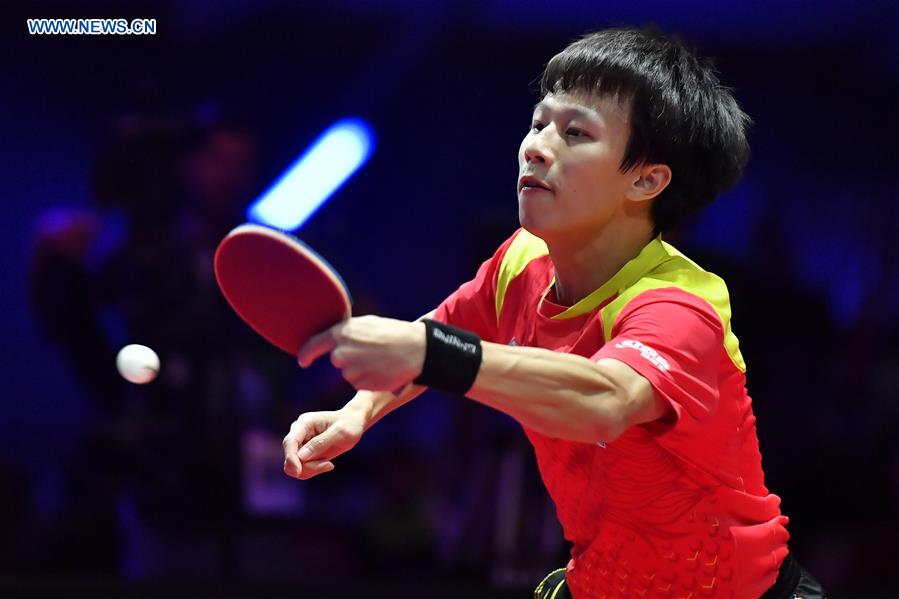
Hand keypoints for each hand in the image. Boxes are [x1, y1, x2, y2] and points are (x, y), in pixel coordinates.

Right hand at [282, 407, 365, 479]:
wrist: (353, 423)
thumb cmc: (349, 424)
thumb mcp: (340, 432)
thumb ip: (321, 443)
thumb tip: (301, 456)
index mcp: (304, 423)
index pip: (290, 442)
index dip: (291, 458)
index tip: (297, 472)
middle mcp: (298, 433)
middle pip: (291, 457)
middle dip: (307, 466)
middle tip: (329, 465)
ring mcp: (300, 443)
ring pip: (295, 466)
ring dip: (312, 469)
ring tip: (329, 464)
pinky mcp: (305, 453)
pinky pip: (302, 469)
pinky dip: (314, 470)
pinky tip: (328, 464)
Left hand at [297, 315, 425, 391]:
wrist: (417, 349)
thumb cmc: (394, 333)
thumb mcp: (367, 323)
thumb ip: (347, 332)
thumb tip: (332, 340)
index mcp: (342, 332)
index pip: (314, 344)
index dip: (306, 354)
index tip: (302, 361)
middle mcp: (342, 352)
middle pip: (337, 359)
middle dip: (349, 357)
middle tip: (371, 350)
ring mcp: (351, 370)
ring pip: (348, 372)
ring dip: (360, 368)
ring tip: (380, 359)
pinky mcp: (361, 384)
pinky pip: (358, 383)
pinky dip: (368, 379)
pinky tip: (382, 370)